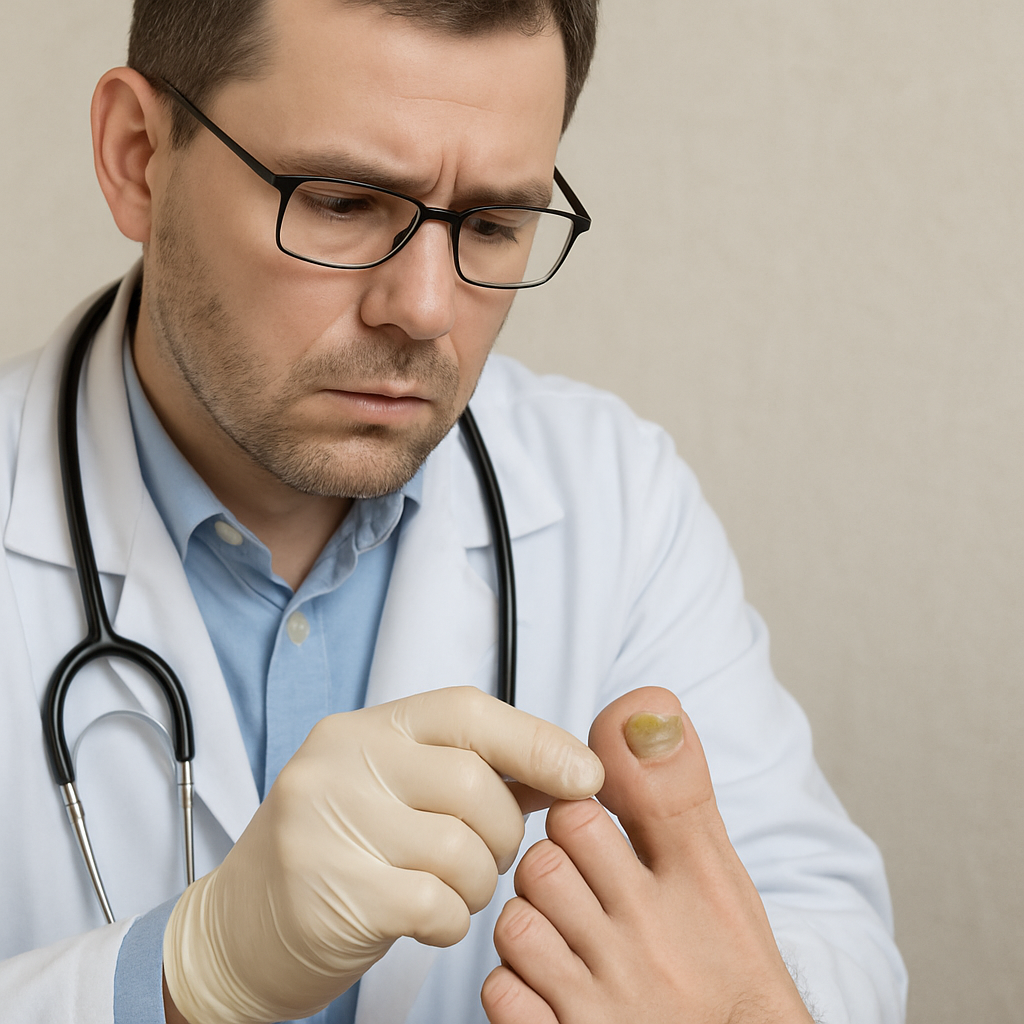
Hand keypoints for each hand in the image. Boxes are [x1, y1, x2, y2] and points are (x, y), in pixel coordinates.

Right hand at [162, 686, 603, 1023]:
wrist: (235, 931)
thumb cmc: (335, 854)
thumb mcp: (394, 791)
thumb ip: (470, 771)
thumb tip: (565, 768)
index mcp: (364, 730)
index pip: (467, 712)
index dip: (537, 741)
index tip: (584, 776)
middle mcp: (341, 762)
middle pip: (474, 784)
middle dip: (504, 831)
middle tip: (487, 854)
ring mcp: (328, 823)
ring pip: (462, 848)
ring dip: (478, 881)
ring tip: (453, 888)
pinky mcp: (328, 890)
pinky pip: (435, 903)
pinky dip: (452, 919)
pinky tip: (429, 918)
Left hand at [482, 687, 813, 1023]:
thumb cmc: (725, 974)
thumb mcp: (721, 878)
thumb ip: (678, 790)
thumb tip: (647, 703)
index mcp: (698, 885)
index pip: (610, 796)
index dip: (581, 796)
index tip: (590, 811)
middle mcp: (652, 940)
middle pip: (550, 852)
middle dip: (556, 860)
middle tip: (583, 885)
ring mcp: (610, 1001)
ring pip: (518, 917)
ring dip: (531, 922)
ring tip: (568, 937)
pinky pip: (502, 989)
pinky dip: (516, 985)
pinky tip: (551, 985)